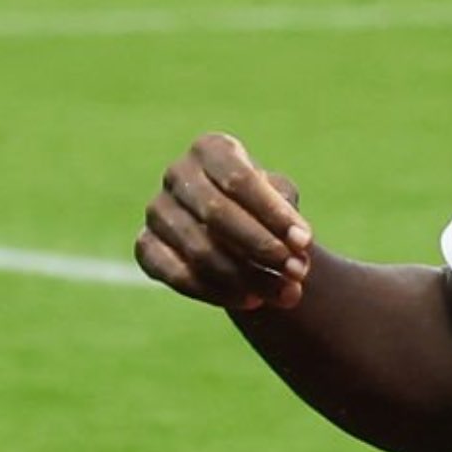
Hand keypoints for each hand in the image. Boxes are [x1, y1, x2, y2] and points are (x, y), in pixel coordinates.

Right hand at [135, 131, 313, 312]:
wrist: (232, 231)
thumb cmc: (262, 209)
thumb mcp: (280, 200)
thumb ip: (287, 213)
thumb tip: (296, 243)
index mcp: (210, 149)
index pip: (239, 179)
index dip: (273, 213)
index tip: (306, 242)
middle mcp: (177, 174)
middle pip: (217, 213)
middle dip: (262, 247)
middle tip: (296, 272)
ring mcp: (156, 211)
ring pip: (200, 250)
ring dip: (247, 277)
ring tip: (286, 294)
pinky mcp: (145, 247)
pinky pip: (179, 275)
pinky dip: (218, 293)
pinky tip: (252, 302)